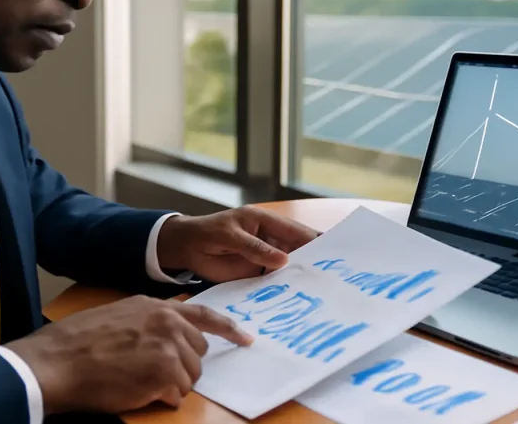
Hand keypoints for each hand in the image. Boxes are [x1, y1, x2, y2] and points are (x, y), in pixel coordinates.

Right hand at [4, 295, 252, 414]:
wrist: (55, 361)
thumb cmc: (76, 343)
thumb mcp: (118, 317)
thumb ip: (147, 323)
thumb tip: (164, 340)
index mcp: (155, 307)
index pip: (203, 316)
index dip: (228, 329)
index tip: (246, 339)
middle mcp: (167, 321)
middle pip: (197, 352)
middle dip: (182, 367)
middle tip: (152, 374)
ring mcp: (168, 346)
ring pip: (190, 376)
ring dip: (170, 385)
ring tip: (137, 382)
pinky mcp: (164, 372)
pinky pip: (177, 394)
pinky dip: (162, 399)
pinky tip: (138, 392)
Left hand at [156, 205, 318, 281]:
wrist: (185, 248)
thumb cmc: (206, 233)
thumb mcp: (229, 236)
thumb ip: (255, 248)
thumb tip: (284, 260)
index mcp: (265, 221)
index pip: (294, 230)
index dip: (314, 239)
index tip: (332, 249)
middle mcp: (270, 239)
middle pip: (296, 249)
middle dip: (312, 259)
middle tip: (332, 273)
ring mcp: (265, 257)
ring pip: (288, 267)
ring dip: (301, 276)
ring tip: (320, 289)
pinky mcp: (257, 273)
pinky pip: (274, 280)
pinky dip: (284, 287)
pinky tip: (296, 297)